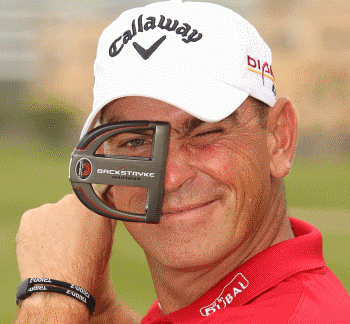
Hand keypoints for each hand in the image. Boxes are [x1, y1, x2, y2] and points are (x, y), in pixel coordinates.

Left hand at [16, 194, 116, 319]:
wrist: (60, 286)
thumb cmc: (87, 266)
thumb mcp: (106, 238)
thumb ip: (107, 215)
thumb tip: (107, 200)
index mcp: (92, 203)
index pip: (92, 194)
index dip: (89, 210)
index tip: (86, 222)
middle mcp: (70, 200)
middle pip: (70, 204)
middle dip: (71, 217)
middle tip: (72, 239)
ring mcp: (48, 208)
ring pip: (52, 213)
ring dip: (54, 225)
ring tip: (57, 247)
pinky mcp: (30, 217)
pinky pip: (36, 220)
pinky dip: (39, 231)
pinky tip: (45, 247)